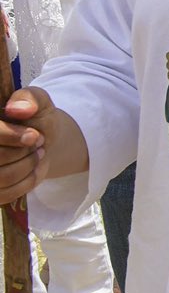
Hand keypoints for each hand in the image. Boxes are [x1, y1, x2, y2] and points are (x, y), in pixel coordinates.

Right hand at [0, 87, 50, 204]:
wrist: (40, 140)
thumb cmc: (34, 118)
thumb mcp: (38, 101)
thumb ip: (30, 98)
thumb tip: (19, 109)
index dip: (11, 136)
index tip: (33, 135)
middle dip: (25, 152)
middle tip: (39, 142)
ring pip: (2, 177)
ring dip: (28, 166)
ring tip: (38, 154)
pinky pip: (6, 194)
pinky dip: (28, 182)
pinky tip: (35, 168)